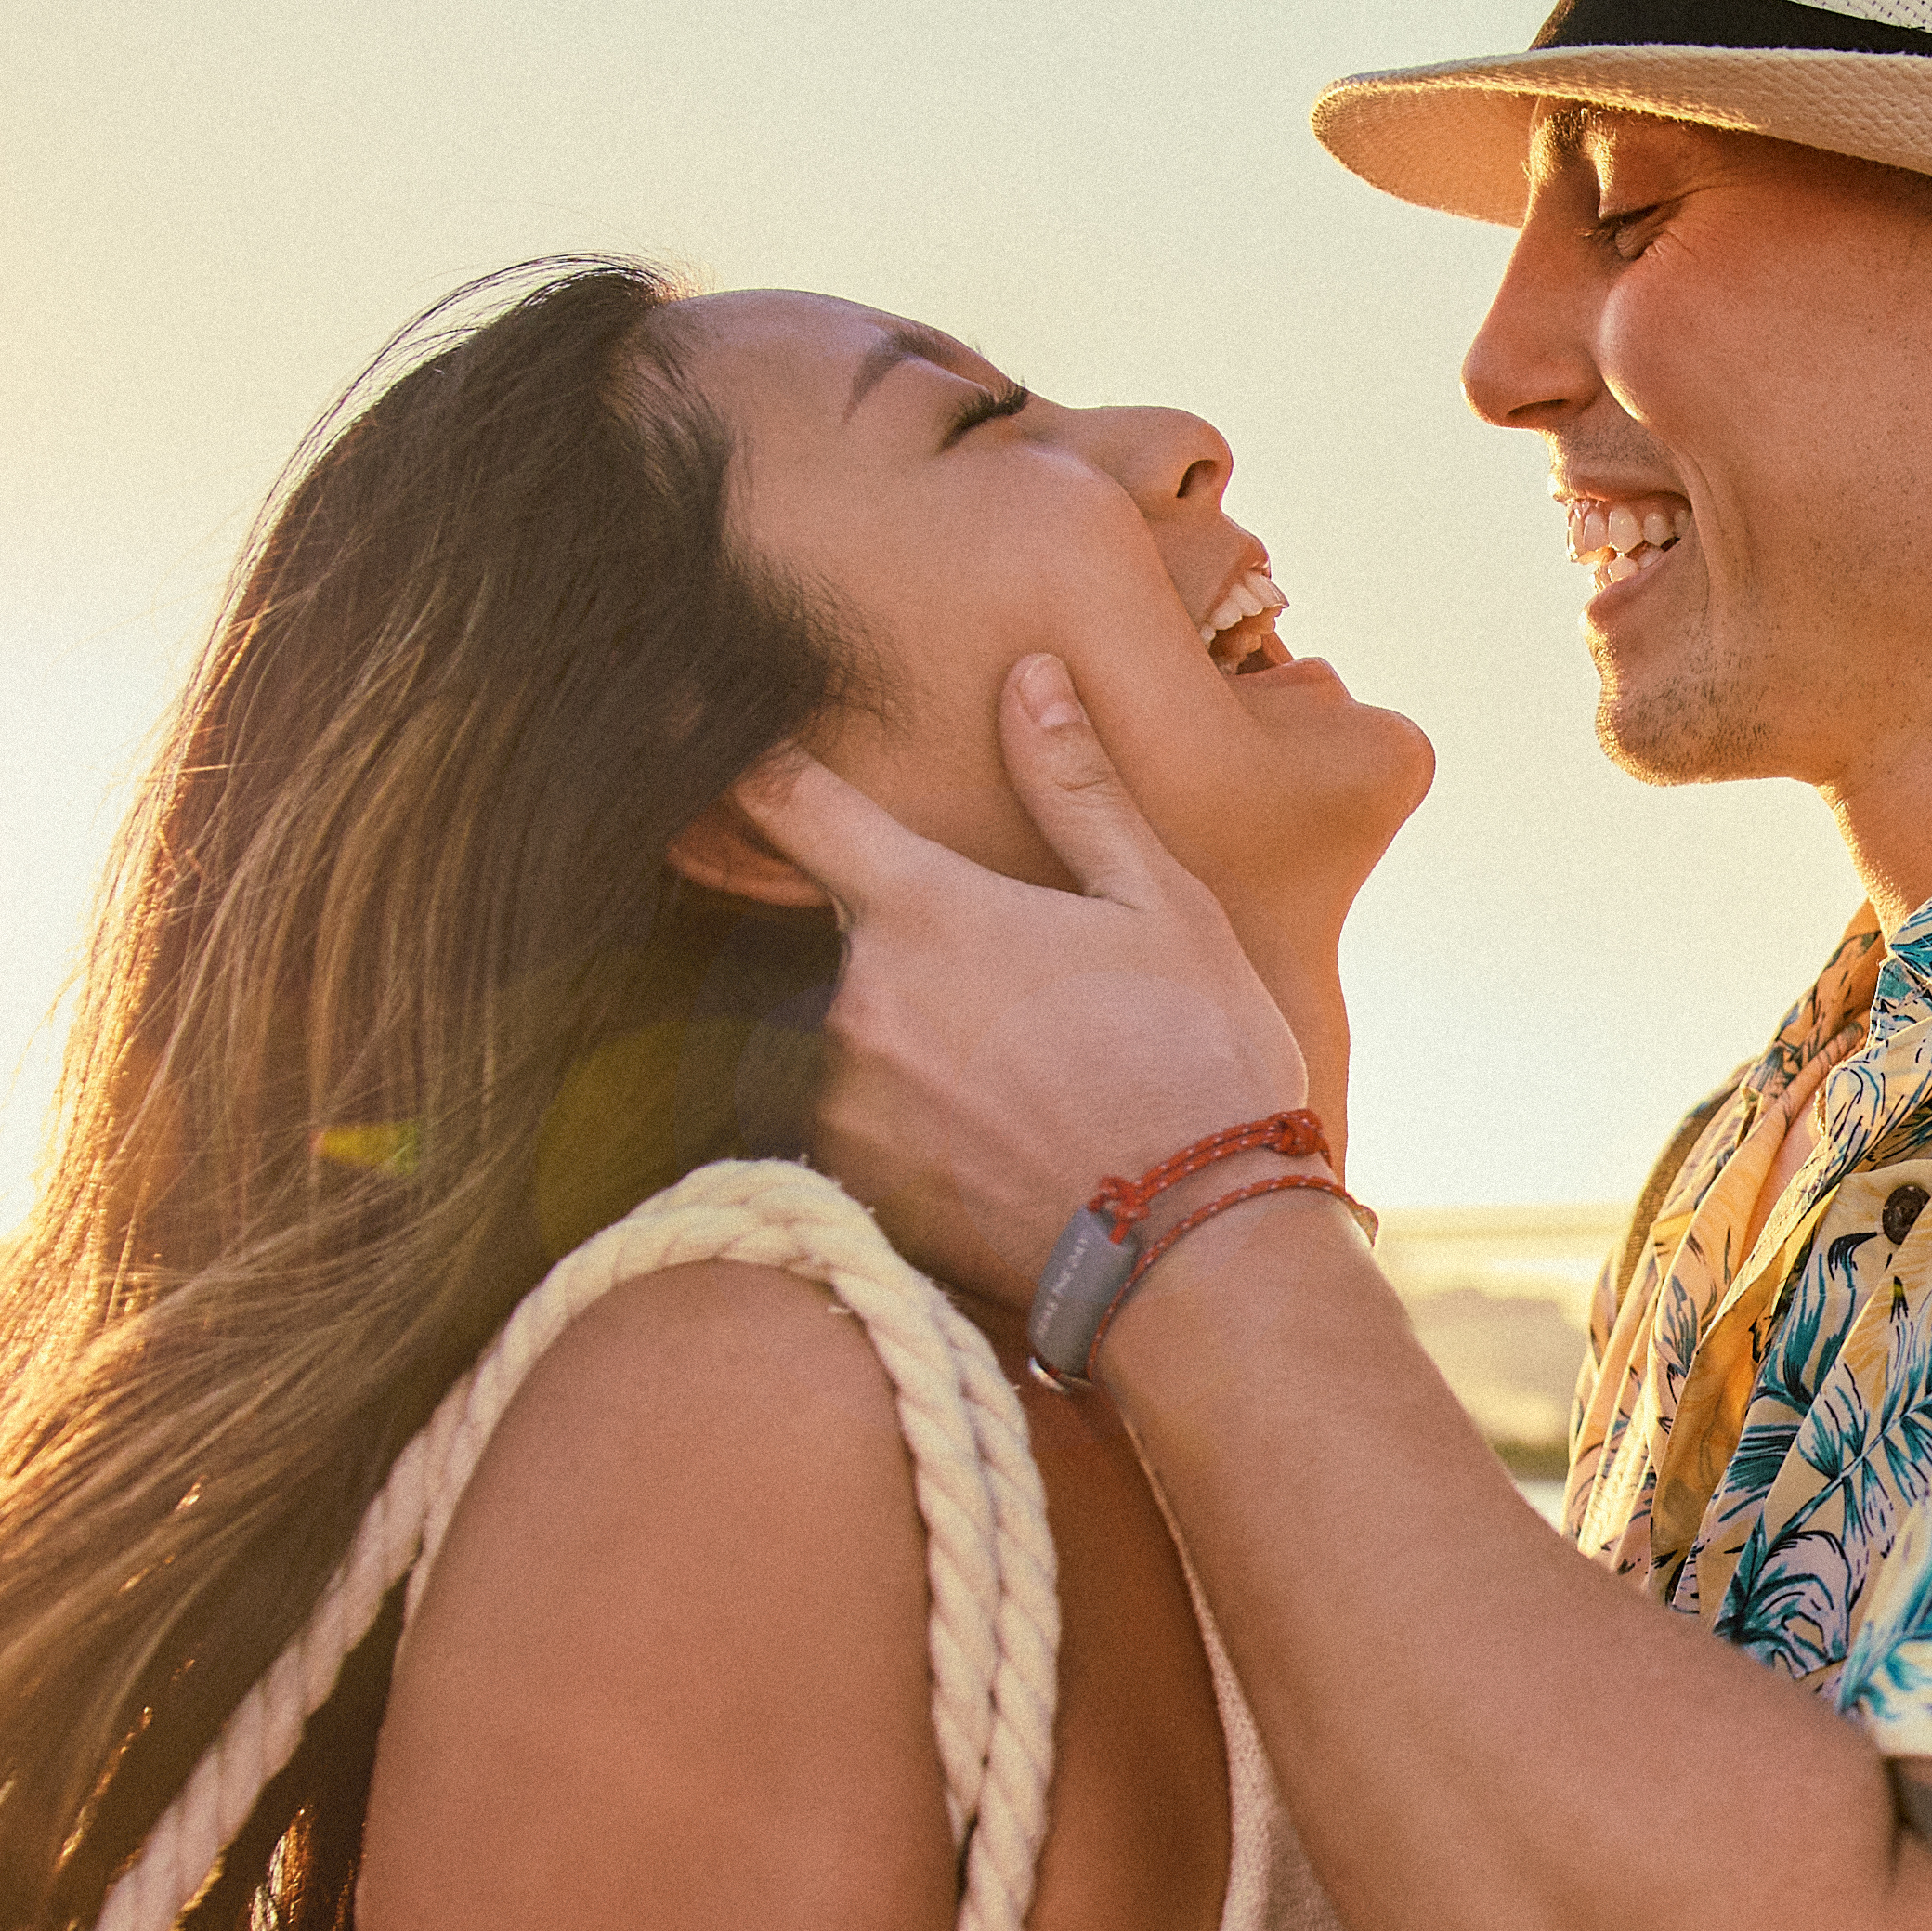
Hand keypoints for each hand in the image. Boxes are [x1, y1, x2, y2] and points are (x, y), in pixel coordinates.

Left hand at [736, 657, 1305, 1297]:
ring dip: (904, 1041)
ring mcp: (841, 1104)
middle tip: (1010, 990)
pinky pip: (854, 1127)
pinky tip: (997, 1144)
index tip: (733, 752)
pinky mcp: (851, 1188)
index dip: (756, 767)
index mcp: (920, 910)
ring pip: (844, 1036)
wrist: (1196, 1252)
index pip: (786, 802)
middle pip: (833, 935)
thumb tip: (1030, 678)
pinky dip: (907, 1124)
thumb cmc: (1198, 1062)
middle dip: (900, 943)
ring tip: (1019, 1081)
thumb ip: (1075, 789)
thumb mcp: (1161, 906)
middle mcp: (852, 1002)